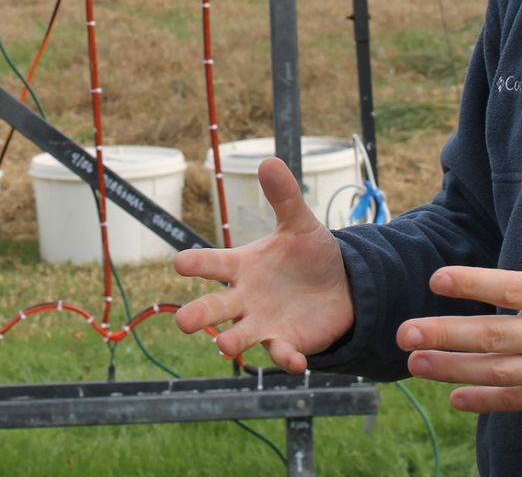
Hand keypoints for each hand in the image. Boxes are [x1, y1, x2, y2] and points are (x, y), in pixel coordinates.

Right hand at [172, 156, 353, 372]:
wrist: (342, 287)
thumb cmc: (310, 255)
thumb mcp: (300, 224)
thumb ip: (284, 197)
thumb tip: (268, 160)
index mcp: (243, 266)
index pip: (213, 263)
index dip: (196, 263)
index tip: (179, 263)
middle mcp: (246, 297)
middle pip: (215, 307)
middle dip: (199, 314)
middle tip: (184, 323)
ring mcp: (263, 322)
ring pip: (240, 335)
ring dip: (233, 342)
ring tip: (226, 346)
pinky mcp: (287, 342)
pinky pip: (281, 353)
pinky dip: (285, 359)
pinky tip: (295, 361)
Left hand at [398, 167, 521, 412]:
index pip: (512, 289)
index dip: (473, 283)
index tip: (436, 278)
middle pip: (496, 337)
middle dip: (446, 335)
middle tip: (404, 333)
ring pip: (500, 373)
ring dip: (454, 369)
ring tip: (414, 364)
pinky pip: (521, 400)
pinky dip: (488, 402)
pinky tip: (455, 398)